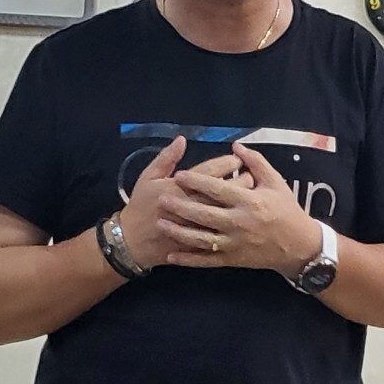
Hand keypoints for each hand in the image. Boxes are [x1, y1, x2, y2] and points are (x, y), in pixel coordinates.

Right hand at [117, 138, 254, 270]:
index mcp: (180, 187)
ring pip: (228, 212)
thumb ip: (166, 158)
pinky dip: (233, 224)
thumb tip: (182, 140)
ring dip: (241, 202)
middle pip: (225, 191)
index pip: (211, 171)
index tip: (238, 159)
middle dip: (241, 181)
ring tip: (250, 195)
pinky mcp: (198, 244)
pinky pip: (221, 233)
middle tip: (250, 175)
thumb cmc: (140, 206)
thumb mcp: (148, 177)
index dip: (228, 164)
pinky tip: (239, 218)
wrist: (132, 242)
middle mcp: (191, 205)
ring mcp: (197, 227)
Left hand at [159, 142, 320, 275]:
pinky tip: (172, 255)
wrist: (299, 246)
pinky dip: (189, 259)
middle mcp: (239, 223)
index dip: (197, 182)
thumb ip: (256, 162)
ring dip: (180, 232)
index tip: (179, 175)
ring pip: (202, 239)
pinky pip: (207, 260)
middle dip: (181, 206)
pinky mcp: (233, 259)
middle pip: (205, 214)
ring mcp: (234, 244)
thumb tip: (235, 145)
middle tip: (161, 198)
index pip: (218, 190)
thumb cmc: (286, 210)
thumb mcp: (275, 182)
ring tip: (162, 223)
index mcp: (249, 201)